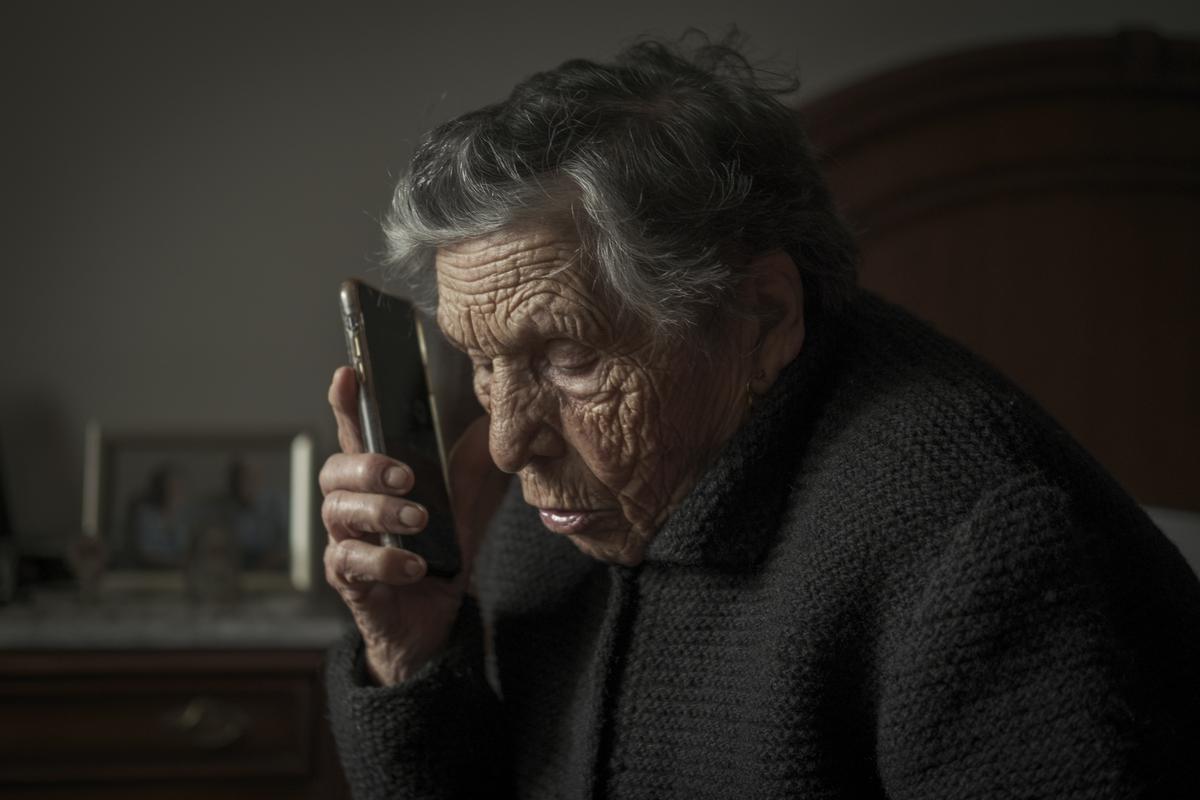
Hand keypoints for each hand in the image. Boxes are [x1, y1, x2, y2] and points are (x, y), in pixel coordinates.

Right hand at [320, 366, 507, 684]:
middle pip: (334, 470)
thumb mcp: (468, 503)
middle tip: (407, 477)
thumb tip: (500, 422)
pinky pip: (350, 562)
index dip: (347, 403)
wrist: (433, 617)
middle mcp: (351, 504)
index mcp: (376, 477)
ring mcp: (344, 541)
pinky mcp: (347, 579)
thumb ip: (477, 464)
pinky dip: (384, 561)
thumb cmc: (439, 551)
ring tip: (419, 521)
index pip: (355, 431)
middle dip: (368, 467)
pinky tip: (414, 566)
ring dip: (381, 513)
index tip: (349, 375)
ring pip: (339, 512)